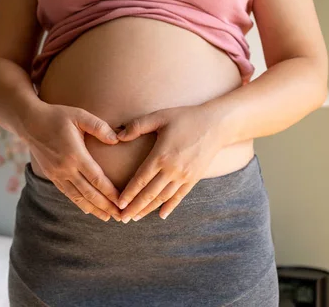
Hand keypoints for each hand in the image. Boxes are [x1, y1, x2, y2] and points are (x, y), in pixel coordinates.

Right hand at [21, 103, 122, 221]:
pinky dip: (79, 203)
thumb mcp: (79, 115)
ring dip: (93, 209)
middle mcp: (65, 168)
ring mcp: (57, 173)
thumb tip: (116, 139)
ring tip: (107, 218)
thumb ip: (99, 127)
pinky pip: (67, 193)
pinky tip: (88, 209)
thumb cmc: (57, 116)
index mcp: (75, 154)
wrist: (29, 122)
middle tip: (120, 217)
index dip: (110, 193)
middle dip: (106, 207)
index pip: (97, 179)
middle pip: (89, 193)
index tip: (123, 202)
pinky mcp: (51, 175)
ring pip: (78, 197)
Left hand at [115, 104, 224, 222]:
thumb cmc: (185, 117)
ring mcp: (184, 176)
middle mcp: (172, 170)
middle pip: (149, 194)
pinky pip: (180, 196)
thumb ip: (137, 126)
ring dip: (148, 209)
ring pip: (163, 198)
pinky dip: (170, 207)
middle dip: (134, 208)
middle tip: (121, 218)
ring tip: (135, 218)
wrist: (217, 124)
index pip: (140, 180)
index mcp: (160, 156)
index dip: (128, 194)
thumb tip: (117, 136)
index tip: (118, 204)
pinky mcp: (194, 179)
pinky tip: (161, 215)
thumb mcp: (159, 116)